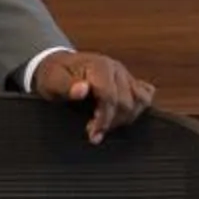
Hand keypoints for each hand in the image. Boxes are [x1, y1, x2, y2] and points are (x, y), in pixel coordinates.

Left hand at [29, 50, 154, 142]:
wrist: (58, 65)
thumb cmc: (55, 75)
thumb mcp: (53, 81)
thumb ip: (67, 86)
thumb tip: (82, 89)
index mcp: (99, 66)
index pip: (110, 96)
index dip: (103, 118)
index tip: (92, 132)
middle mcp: (116, 68)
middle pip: (127, 102)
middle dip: (111, 121)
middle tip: (94, 133)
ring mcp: (125, 74)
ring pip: (141, 100)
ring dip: (126, 117)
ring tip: (107, 125)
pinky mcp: (129, 81)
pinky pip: (146, 95)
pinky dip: (137, 109)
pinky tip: (120, 117)